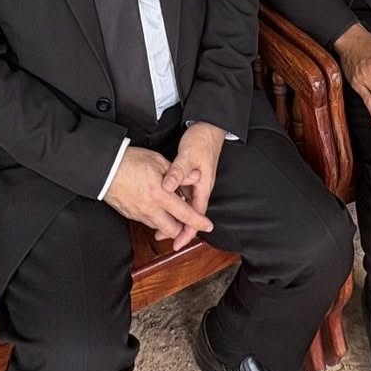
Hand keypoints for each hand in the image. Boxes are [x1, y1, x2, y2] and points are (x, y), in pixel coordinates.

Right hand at [104, 146, 213, 246]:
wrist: (105, 168)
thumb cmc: (130, 161)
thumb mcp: (158, 161)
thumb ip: (178, 173)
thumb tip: (194, 178)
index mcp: (161, 195)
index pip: (185, 215)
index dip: (198, 222)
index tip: (207, 226)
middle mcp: (151, 209)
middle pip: (172, 230)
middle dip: (182, 228)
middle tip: (186, 219)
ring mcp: (139, 214)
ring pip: (159, 228)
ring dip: (168, 223)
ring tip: (170, 210)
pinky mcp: (130, 215)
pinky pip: (147, 222)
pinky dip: (155, 219)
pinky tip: (156, 206)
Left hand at [159, 122, 226, 248]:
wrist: (209, 127)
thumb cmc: (202, 141)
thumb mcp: (188, 156)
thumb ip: (178, 172)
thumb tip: (168, 187)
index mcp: (203, 186)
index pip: (196, 214)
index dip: (188, 230)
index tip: (178, 243)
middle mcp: (200, 187)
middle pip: (190, 214)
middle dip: (179, 228)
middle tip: (164, 238)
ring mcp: (195, 182)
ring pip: (185, 205)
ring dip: (175, 216)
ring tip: (160, 225)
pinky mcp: (190, 176)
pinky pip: (182, 195)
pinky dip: (174, 203)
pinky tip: (164, 204)